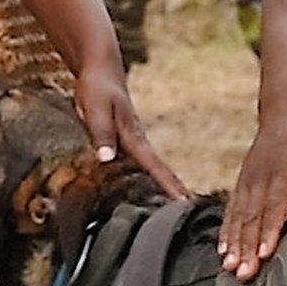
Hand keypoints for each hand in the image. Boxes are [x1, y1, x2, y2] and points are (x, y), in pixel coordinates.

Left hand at [73, 60, 185, 197]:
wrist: (101, 70)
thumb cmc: (97, 88)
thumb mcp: (96, 109)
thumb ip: (101, 133)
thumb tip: (107, 159)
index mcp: (134, 137)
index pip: (156, 167)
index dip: (170, 186)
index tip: (186, 203)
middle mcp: (137, 143)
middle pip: (160, 172)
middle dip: (176, 192)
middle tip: (191, 214)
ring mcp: (132, 142)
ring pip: (151, 170)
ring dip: (164, 187)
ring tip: (177, 209)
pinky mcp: (124, 142)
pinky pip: (139, 165)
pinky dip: (148, 179)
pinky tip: (148, 191)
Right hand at [219, 99, 286, 279]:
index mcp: (285, 165)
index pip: (276, 202)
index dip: (270, 229)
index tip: (264, 253)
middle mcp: (261, 173)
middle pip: (252, 213)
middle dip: (246, 245)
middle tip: (244, 273)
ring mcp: (248, 177)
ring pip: (238, 213)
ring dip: (233, 242)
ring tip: (230, 268)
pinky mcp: (242, 181)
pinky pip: (232, 208)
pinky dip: (227, 230)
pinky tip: (223, 251)